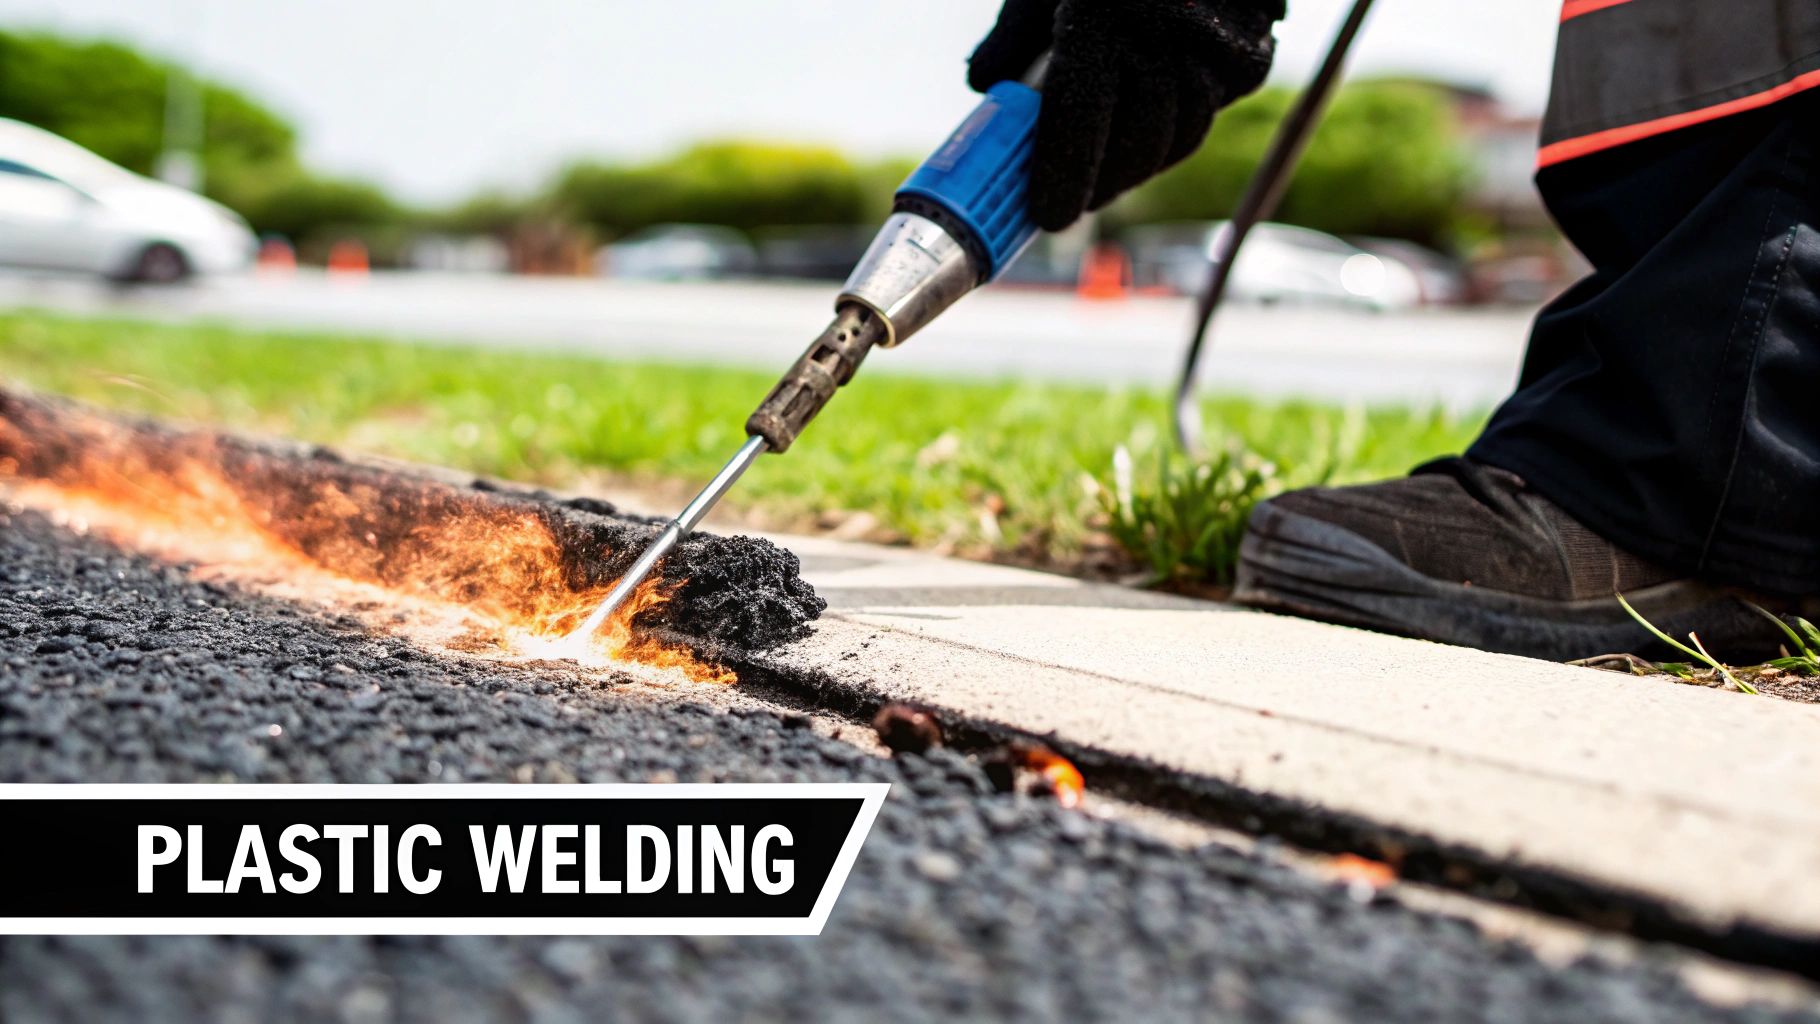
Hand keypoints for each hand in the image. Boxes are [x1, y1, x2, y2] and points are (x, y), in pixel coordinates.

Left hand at [968, 0, 1283, 231]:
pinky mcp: (1248, 62)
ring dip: (1134, 170)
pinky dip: (1170, 141)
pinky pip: (1204, 119)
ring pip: (1173, 140)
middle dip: (1099, 184)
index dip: (1063, 178)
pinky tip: (1141, 147)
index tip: (1046, 216)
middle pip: (1133, 143)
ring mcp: (1215, 52)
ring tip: (1101, 182)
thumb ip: (1013, 37)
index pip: (1081, 120)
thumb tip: (983, 87)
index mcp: (1104, 17)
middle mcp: (1167, 37)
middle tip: (1068, 205)